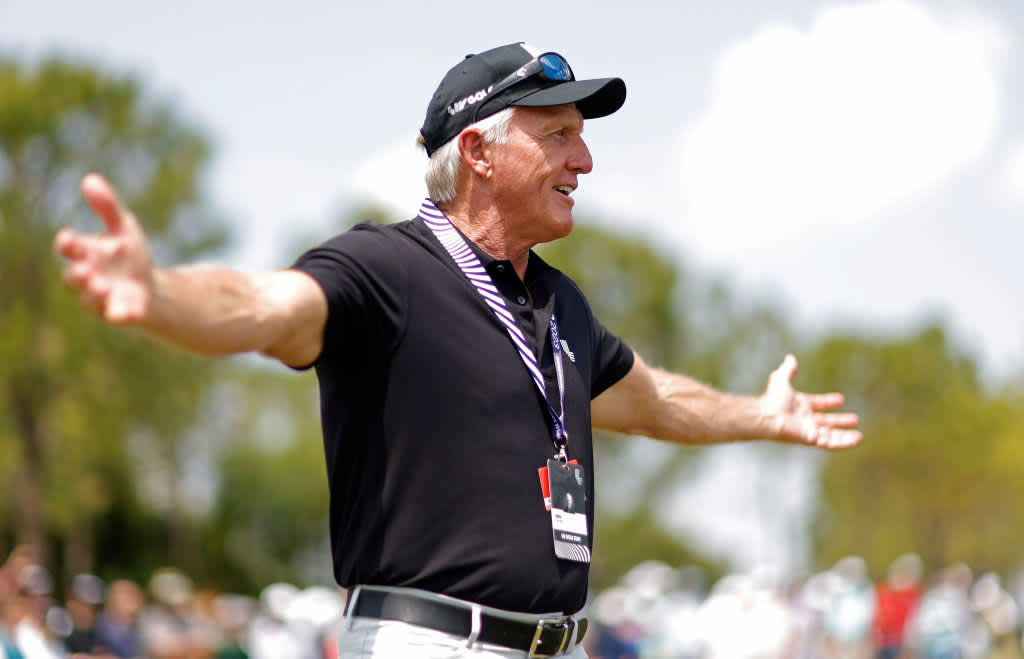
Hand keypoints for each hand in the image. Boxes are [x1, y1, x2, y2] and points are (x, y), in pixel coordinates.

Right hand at [54, 173, 154, 323]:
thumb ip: (107, 207)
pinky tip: (134, 313)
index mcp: (85, 252)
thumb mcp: (123, 227)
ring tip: (102, 286)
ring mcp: (102, 297)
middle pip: (73, 277)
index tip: (69, 238)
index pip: (68, 248)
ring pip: (90, 299)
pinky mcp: (120, 313)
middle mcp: (88, 276)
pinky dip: (123, 315)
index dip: (67, 243)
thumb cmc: (128, 254)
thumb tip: (90, 179)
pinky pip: (118, 317)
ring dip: (95, 293)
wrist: (151, 286)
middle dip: (77, 273)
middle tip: (85, 269)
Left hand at [759, 354, 861, 448]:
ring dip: (845, 435)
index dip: (827, 402)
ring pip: (830, 435)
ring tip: (859, 436)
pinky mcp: (811, 439)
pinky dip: (843, 442)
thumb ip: (787, 370)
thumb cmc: (773, 399)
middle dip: (840, 421)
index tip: (840, 399)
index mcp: (799, 406)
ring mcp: (808, 430)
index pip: (817, 404)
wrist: (769, 415)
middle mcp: (804, 419)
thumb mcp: (780, 379)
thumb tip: (790, 357)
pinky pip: (830, 443)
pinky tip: (856, 440)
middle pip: (826, 422)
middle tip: (855, 419)